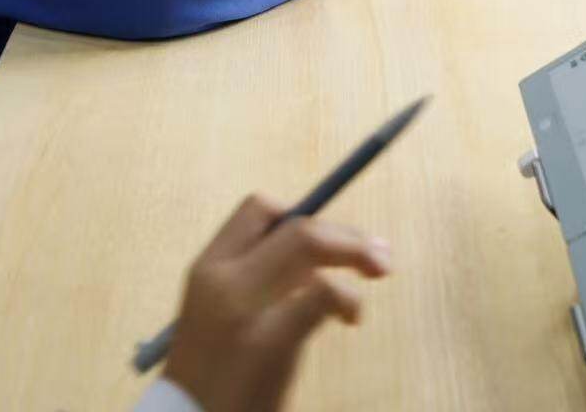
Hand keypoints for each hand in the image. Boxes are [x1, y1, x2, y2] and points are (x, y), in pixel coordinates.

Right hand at [159, 194, 392, 411]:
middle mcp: (222, 277)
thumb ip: (254, 280)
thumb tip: (318, 260)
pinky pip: (322, 293)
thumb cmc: (212, 376)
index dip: (302, 217)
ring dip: (355, 253)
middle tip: (379, 254)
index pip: (258, 209)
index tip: (328, 241)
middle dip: (347, 236)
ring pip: (310, 244)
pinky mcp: (270, 340)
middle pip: (297, 226)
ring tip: (376, 275)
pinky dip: (348, 299)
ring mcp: (245, 306)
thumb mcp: (218, 314)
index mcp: (207, 267)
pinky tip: (350, 318)